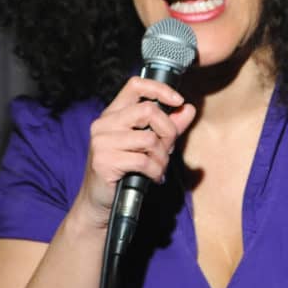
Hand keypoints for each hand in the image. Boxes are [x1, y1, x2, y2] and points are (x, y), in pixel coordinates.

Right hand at [75, 76, 196, 227]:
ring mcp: (101, 142)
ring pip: (149, 138)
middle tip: (168, 149)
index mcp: (113, 114)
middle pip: (148, 110)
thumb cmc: (125, 171)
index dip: (160, 89)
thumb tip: (187, 108)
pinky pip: (143, 160)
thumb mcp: (149, 145)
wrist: (100, 202)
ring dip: (162, 157)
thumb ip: (168, 126)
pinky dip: (155, 171)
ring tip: (159, 167)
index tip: (177, 101)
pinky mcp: (104, 161)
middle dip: (168, 131)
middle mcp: (104, 124)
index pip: (136, 85)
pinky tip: (153, 177)